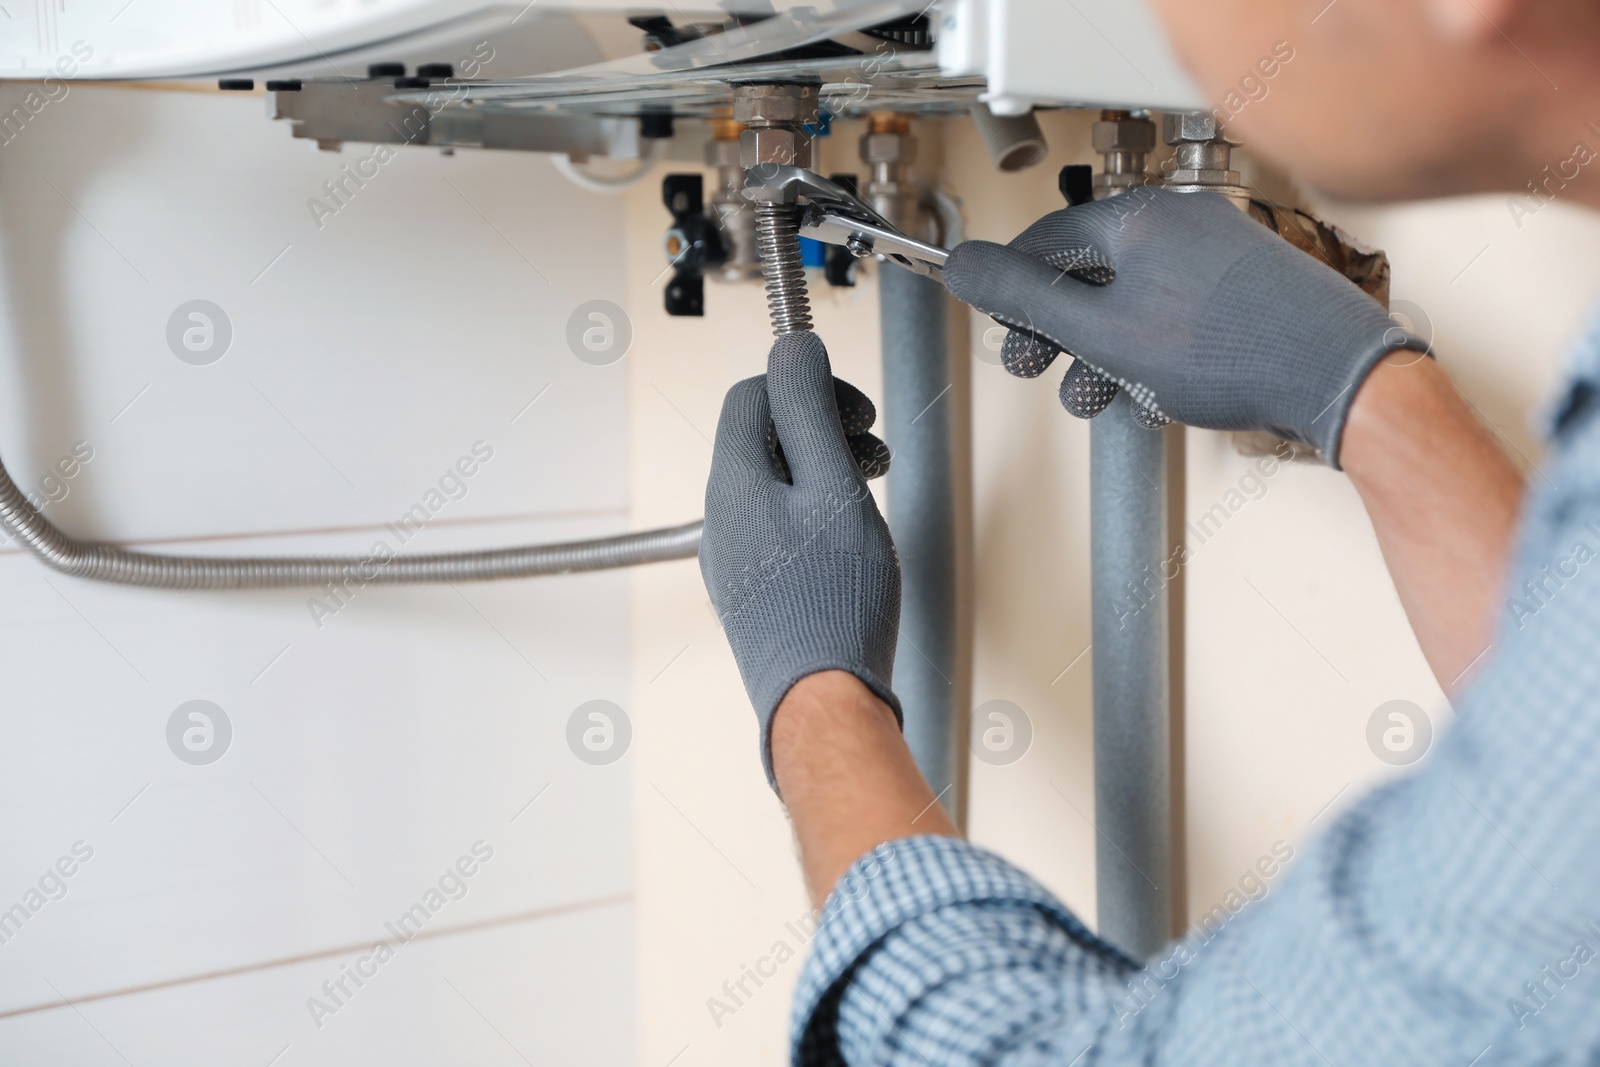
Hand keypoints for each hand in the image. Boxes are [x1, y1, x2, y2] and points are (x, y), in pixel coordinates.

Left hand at [700, 331, 901, 784]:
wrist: (823, 700)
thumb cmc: (835, 604)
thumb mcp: (835, 485)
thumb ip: (810, 410)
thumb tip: (793, 347)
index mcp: (733, 483)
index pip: (754, 395)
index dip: (808, 386)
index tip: (855, 408)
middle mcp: (721, 518)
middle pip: (762, 437)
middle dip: (820, 426)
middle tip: (869, 448)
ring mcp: (732, 557)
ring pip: (772, 483)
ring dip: (821, 468)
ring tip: (867, 489)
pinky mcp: (751, 590)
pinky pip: (776, 526)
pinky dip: (813, 511)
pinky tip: (848, 536)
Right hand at [943, 187, 1427, 466]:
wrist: (1333, 375)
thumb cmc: (1228, 350)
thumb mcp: (1099, 331)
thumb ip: (1024, 298)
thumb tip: (961, 264)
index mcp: (1141, 216)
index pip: (1048, 241)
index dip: (1013, 288)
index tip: (996, 321)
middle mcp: (1181, 222)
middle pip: (1089, 271)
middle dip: (1055, 330)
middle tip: (1033, 367)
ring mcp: (1218, 253)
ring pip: (1132, 299)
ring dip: (1097, 351)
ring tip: (1089, 397)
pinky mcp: (1246, 288)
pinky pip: (1174, 312)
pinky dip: (1145, 349)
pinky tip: (1143, 391)